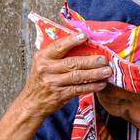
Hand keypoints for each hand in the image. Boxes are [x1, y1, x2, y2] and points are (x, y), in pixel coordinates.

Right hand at [0, 33, 115, 139]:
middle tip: (104, 59)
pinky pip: (79, 89)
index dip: (72, 41)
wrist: (32, 103)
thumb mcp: (42, 64)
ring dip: (95, 74)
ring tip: (107, 71)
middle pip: (72, 63)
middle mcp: (47, 69)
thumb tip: (79, 42)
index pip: (59, 46)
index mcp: (42, 57)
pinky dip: (92, 86)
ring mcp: (53, 83)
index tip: (85, 36)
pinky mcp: (60, 95)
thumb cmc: (41, 80)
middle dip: (91, 61)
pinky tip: (101, 84)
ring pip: (78, 76)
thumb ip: (56, 54)